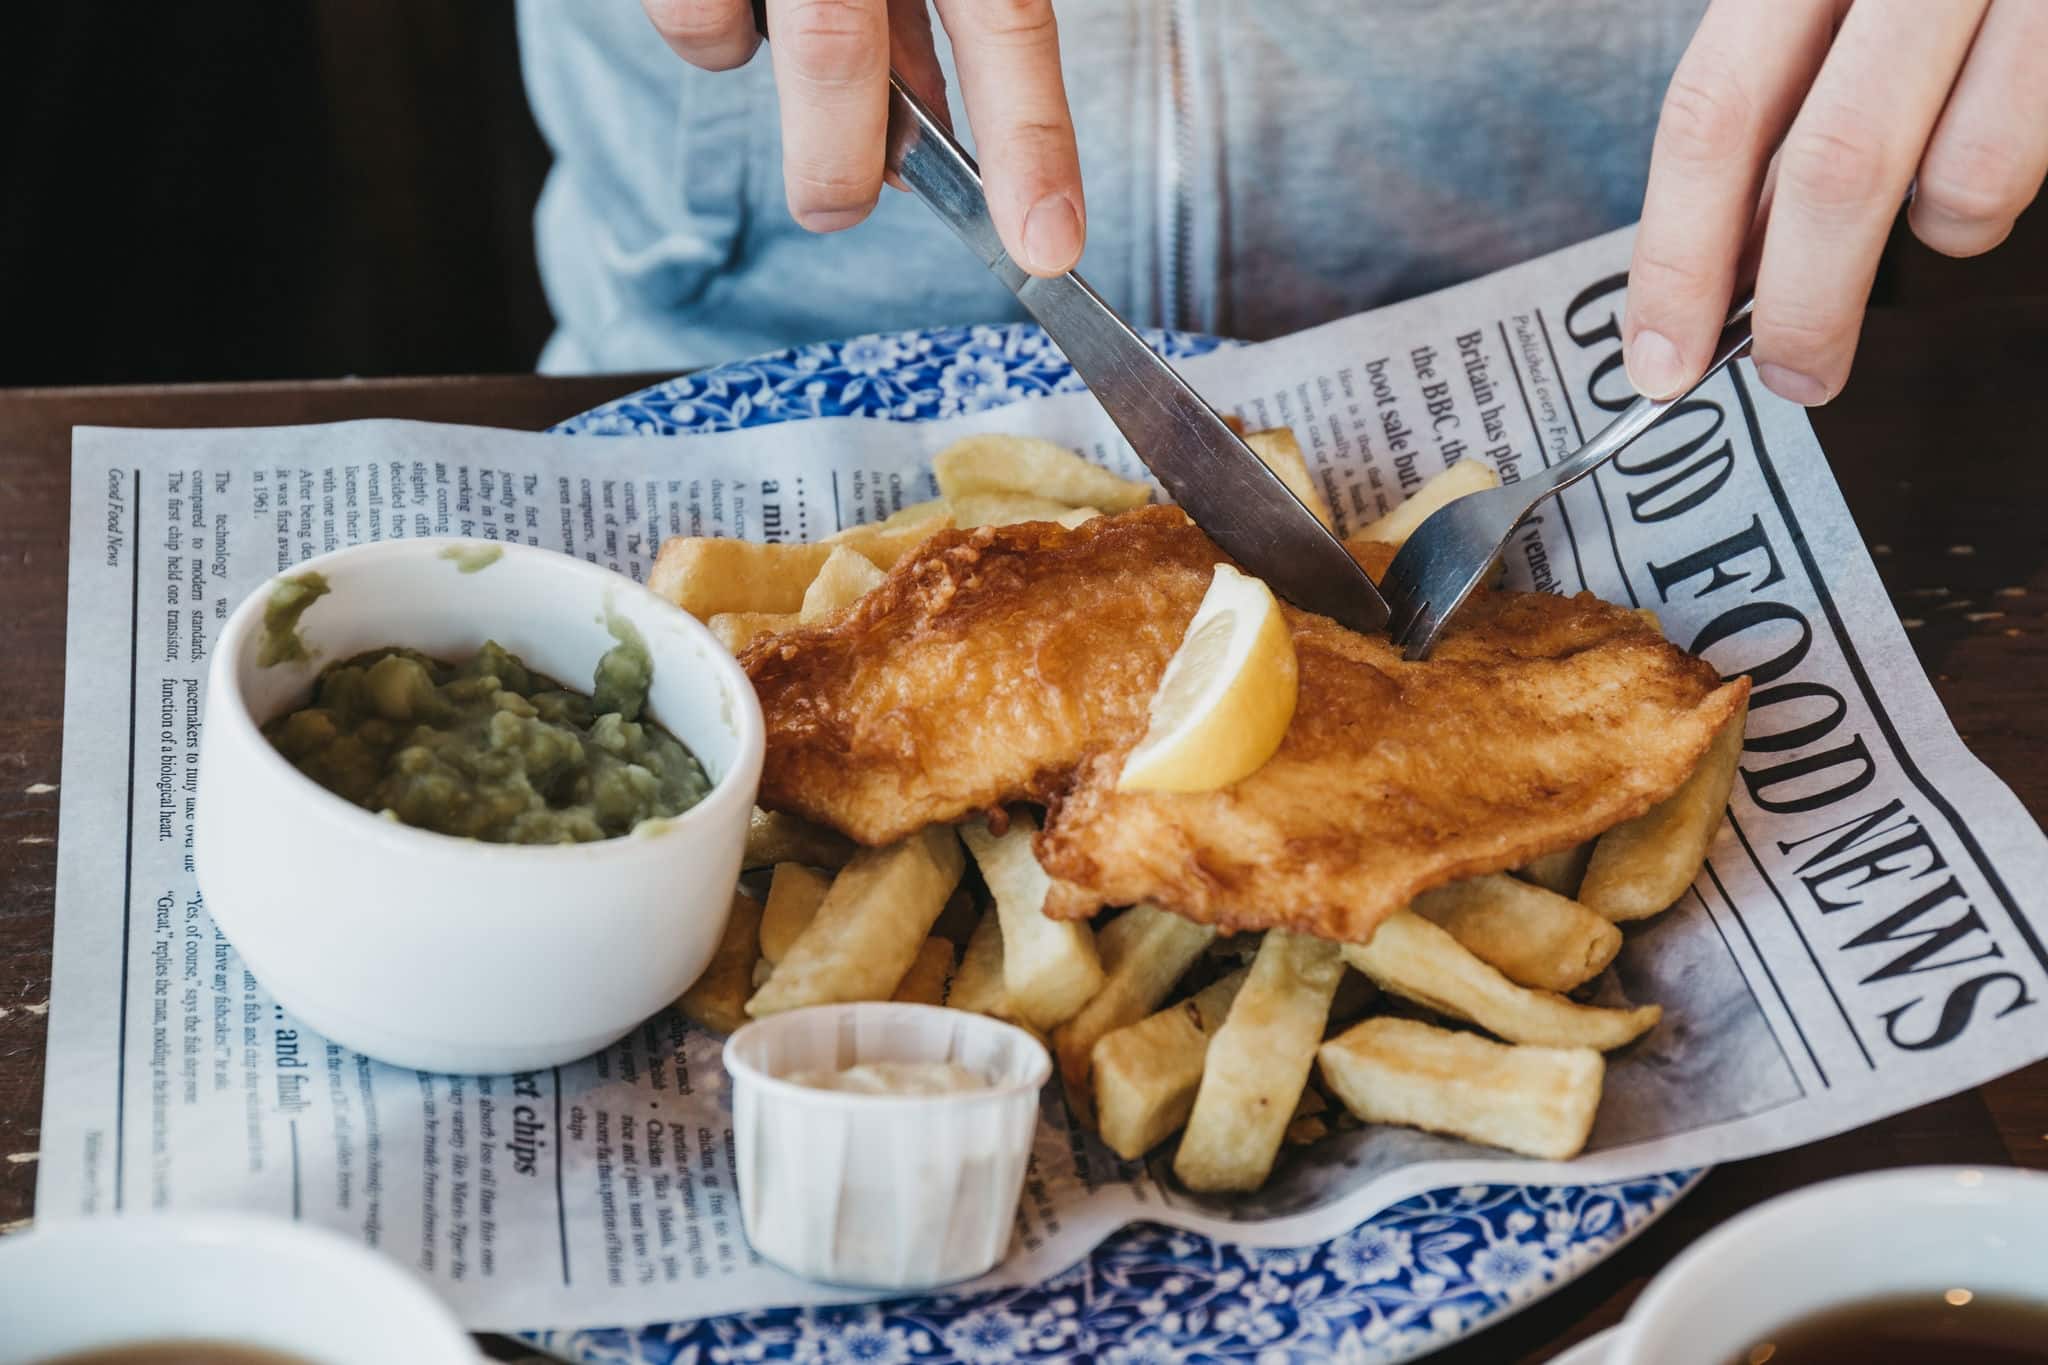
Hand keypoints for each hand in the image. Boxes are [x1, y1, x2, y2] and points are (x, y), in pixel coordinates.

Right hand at [641, 0, 1085, 275]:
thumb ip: (936, 16)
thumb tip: (928, 135)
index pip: (1004, 22)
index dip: (1032, 141)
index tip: (1046, 243)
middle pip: (833, 52)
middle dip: (837, 163)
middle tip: (841, 204)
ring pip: (732, 32)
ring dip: (755, 76)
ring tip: (781, 43)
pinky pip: (685, 12)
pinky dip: (709, 29)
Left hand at [1626, 0, 2047, 404]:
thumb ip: (1789, 94)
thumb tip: (1728, 255)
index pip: (1713, 112)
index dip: (1678, 253)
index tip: (1659, 356)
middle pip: (1832, 166)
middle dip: (1801, 303)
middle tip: (1792, 374)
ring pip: (1961, 178)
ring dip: (1937, 230)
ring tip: (1939, 205)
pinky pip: (2026, 153)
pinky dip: (1997, 191)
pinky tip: (2003, 134)